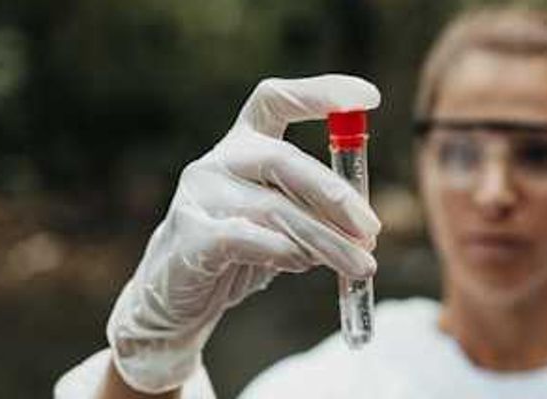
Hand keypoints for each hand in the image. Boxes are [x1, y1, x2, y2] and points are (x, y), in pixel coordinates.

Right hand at [106, 75, 381, 393]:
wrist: (175, 296)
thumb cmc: (238, 250)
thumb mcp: (285, 221)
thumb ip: (317, 212)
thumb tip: (366, 226)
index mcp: (244, 143)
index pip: (276, 99)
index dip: (321, 93)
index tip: (368, 97)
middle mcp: (220, 160)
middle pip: (282, 159)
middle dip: (334, 195)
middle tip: (371, 229)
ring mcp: (199, 195)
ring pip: (273, 209)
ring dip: (324, 240)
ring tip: (357, 264)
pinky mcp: (189, 235)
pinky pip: (244, 238)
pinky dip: (281, 251)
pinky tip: (303, 265)